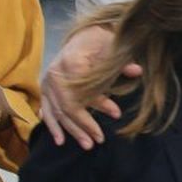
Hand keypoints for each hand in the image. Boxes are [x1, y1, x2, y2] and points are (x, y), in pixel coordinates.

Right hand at [39, 24, 135, 148]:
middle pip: (67, 107)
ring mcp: (47, 82)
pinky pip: (46, 110)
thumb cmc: (100, 42)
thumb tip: (137, 70)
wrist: (82, 35)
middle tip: (99, 140)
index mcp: (71, 62)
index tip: (117, 114)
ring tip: (87, 145)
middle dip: (84, 125)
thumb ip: (122, 62)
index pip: (82, 90)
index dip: (99, 104)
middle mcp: (55, 74)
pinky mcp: (44, 88)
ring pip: (57, 112)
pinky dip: (53, 126)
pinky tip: (60, 140)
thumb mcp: (113, 47)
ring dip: (71, 130)